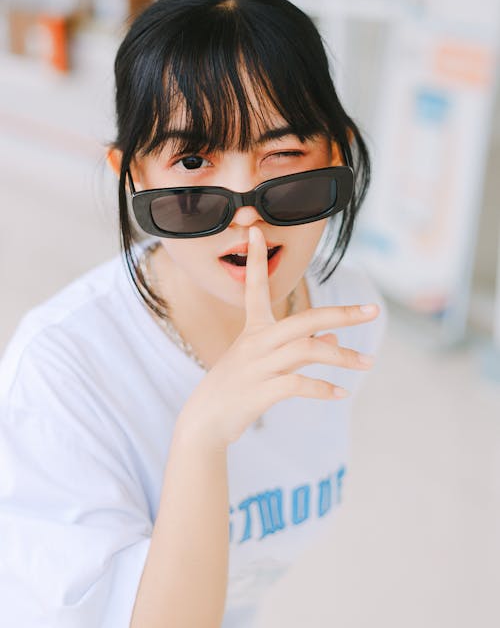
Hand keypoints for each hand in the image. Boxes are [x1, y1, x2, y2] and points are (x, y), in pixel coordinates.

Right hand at [177, 225, 378, 448]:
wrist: (204, 423)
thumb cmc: (237, 389)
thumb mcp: (266, 362)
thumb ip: (300, 348)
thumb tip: (333, 337)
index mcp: (254, 330)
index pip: (256, 287)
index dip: (257, 259)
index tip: (256, 231)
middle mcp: (256, 342)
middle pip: (304, 319)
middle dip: (342, 313)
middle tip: (373, 310)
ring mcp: (258, 366)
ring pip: (307, 349)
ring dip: (342, 356)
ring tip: (367, 363)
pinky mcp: (260, 391)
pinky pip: (299, 384)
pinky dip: (323, 388)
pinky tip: (341, 393)